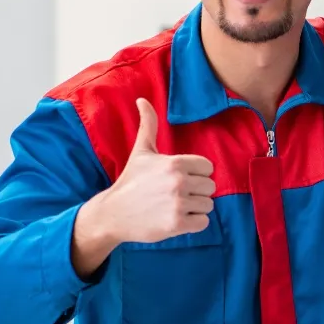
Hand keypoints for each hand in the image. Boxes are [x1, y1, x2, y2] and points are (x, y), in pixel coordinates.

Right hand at [101, 98, 215, 242]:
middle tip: (174, 195)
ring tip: (174, 206)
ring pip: (208, 205)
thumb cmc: (131, 181)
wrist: (112, 214)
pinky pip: (203, 222)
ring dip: (195, 208)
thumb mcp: (141, 151)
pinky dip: (194, 223)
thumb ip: (149, 125)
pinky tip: (176, 219)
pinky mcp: (177, 224)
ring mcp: (178, 203)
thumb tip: (142, 99)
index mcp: (175, 163)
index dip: (196, 174)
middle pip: (210, 187)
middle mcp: (179, 182)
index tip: (179, 178)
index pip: (208, 167)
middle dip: (196, 192)